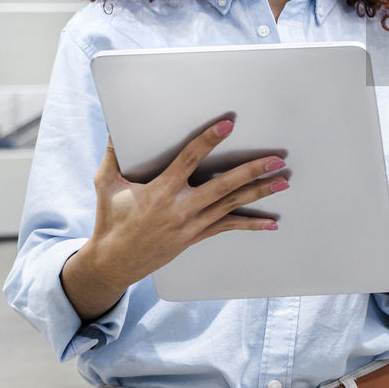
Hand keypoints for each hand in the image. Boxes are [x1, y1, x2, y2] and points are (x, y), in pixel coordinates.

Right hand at [61, 119, 287, 320]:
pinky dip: (251, 225)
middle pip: (224, 186)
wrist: (114, 263)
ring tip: (283, 181)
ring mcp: (192, 224)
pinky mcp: (196, 236)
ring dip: (259, 193)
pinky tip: (272, 223)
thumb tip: (114, 125)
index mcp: (160, 191)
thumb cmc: (110, 220)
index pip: (190, 159)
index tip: (228, 125)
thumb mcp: (105, 184)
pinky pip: (228, 227)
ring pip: (231, 205)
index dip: (209, 140)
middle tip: (276, 159)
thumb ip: (113, 154)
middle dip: (252, 171)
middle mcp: (181, 208)